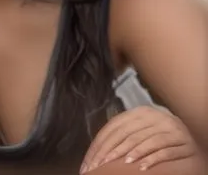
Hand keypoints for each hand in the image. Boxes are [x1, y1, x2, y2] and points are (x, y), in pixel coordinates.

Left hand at [80, 106, 198, 172]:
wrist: (191, 132)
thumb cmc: (158, 133)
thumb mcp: (139, 128)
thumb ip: (122, 134)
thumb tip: (97, 148)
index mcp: (138, 112)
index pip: (114, 127)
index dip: (100, 144)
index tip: (89, 161)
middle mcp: (153, 116)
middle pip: (126, 134)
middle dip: (110, 151)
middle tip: (98, 167)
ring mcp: (168, 127)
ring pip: (144, 140)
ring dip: (130, 153)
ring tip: (119, 165)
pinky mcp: (181, 140)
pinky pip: (164, 149)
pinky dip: (152, 158)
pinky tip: (142, 168)